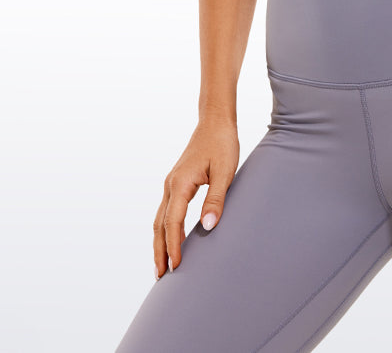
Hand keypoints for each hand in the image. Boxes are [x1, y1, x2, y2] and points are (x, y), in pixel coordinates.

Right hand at [153, 116, 239, 277]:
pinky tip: (175, 238)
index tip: (176, 268)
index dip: (174, 247)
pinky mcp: (177, 182)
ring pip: (160, 218)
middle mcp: (171, 185)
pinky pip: (167, 210)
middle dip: (159, 251)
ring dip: (160, 241)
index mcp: (180, 184)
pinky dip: (166, 228)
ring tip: (163, 264)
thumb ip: (216, 200)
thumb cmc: (222, 144)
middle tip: (160, 276)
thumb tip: (208, 227)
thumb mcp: (225, 172)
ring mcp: (171, 183)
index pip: (172, 222)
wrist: (215, 122)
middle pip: (159, 224)